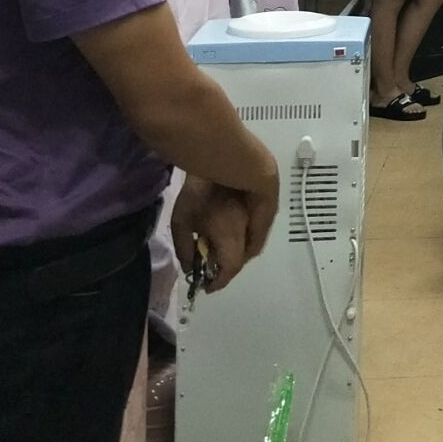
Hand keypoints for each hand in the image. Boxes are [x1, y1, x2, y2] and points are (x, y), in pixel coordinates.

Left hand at [171, 167, 276, 292]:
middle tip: (212, 270)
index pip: (231, 266)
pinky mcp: (261, 205)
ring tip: (220, 252)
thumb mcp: (181, 220)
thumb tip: (190, 267)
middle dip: (229, 268)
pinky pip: (257, 229)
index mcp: (229, 234)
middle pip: (245, 257)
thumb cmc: (197, 191)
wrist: (222, 156)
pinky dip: (246, 238)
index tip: (208, 286)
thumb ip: (184, 248)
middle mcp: (247, 228)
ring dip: (239, 252)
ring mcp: (257, 215)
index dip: (220, 280)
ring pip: (254, 243)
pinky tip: (230, 233)